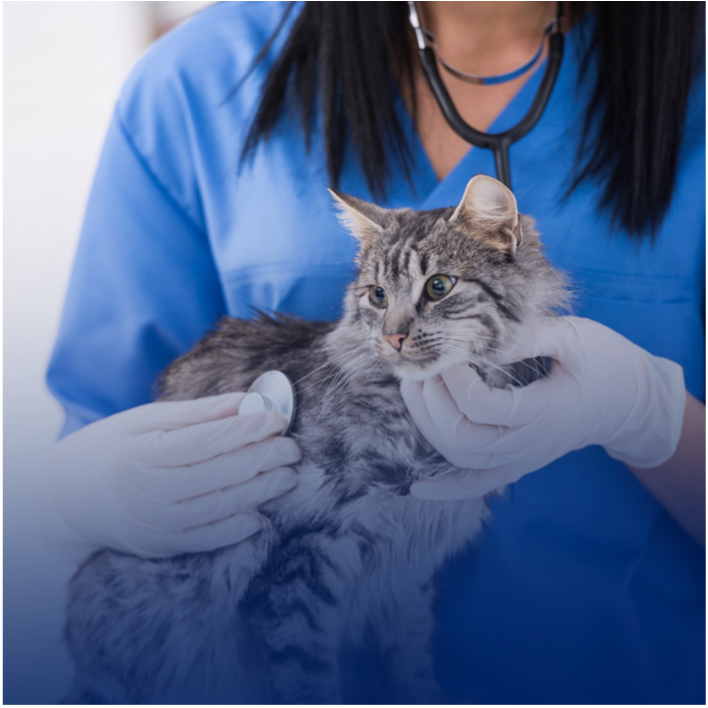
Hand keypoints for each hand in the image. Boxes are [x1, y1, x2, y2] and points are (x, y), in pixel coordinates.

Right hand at [36, 392, 300, 559]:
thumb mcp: (143, 421)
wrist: (64, 500)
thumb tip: (245, 401)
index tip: (276, 418)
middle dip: (261, 460)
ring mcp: (155, 524)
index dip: (245, 430)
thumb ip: (197, 413)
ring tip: (287, 476)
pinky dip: (234, 529)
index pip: (206, 442)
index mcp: (143, 454)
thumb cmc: (108, 449)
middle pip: (218, 475)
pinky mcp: (161, 545)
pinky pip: (204, 539)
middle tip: (292, 448)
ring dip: (258, 492)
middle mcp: (150, 492)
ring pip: (217, 507)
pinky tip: (260, 517)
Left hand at [400, 316, 685, 499]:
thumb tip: (479, 336)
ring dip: (427, 426)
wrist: (632, 403)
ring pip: (460, 459)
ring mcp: (521, 459)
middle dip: (430, 400)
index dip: (454, 378)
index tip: (448, 347)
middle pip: (461, 437)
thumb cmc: (606, 364)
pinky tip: (417, 487)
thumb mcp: (574, 337)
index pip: (481, 405)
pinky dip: (446, 489)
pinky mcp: (517, 464)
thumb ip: (527, 336)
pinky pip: (476, 486)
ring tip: (413, 388)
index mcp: (543, 411)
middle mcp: (527, 444)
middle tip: (422, 365)